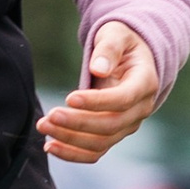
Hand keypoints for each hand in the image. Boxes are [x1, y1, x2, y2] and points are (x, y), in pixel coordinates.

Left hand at [39, 20, 158, 163]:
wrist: (130, 59)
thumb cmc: (121, 43)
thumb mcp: (117, 35)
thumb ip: (108, 49)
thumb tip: (98, 69)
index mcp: (145, 83)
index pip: (123, 99)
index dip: (97, 102)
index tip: (69, 98)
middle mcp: (141, 109)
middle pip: (111, 125)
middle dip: (78, 124)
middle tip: (49, 116)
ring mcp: (128, 124)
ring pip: (101, 143)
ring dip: (70, 140)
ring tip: (44, 127)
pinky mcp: (113, 134)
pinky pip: (95, 152)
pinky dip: (73, 153)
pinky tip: (50, 146)